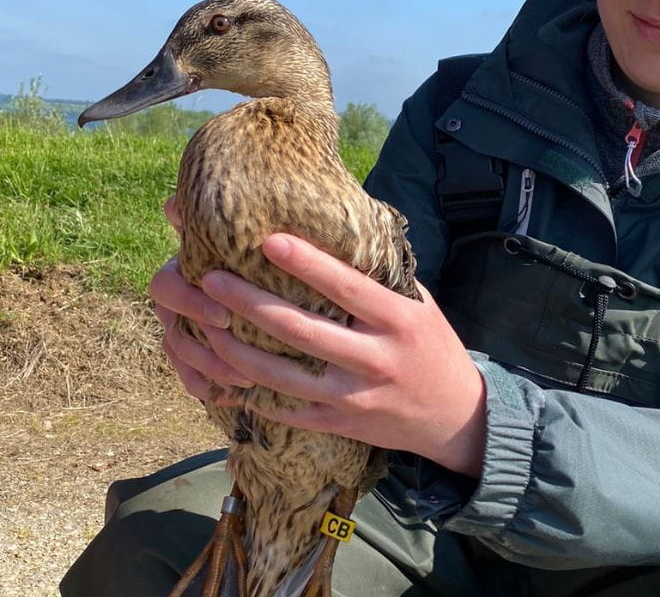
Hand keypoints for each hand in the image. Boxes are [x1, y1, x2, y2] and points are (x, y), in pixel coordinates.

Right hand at [150, 198, 253, 400]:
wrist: (280, 270)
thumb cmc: (262, 241)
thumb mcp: (250, 229)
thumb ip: (223, 220)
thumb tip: (174, 202)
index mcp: (185, 266)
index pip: (166, 286)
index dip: (190, 303)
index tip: (225, 316)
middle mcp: (181, 297)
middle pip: (170, 329)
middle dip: (199, 346)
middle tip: (238, 358)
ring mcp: (187, 327)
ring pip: (181, 355)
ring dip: (209, 369)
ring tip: (244, 380)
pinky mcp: (202, 352)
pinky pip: (192, 379)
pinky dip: (207, 388)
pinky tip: (229, 398)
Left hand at [199, 233, 486, 477]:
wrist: (455, 415)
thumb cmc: (432, 344)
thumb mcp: (420, 303)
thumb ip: (381, 277)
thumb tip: (340, 233)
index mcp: (398, 320)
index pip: (346, 287)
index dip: (307, 264)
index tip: (269, 240)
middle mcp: (375, 359)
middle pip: (301, 331)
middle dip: (250, 304)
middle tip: (211, 279)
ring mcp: (354, 398)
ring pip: (283, 377)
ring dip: (237, 352)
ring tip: (205, 326)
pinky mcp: (340, 426)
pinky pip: (287, 411)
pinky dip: (253, 393)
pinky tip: (222, 373)